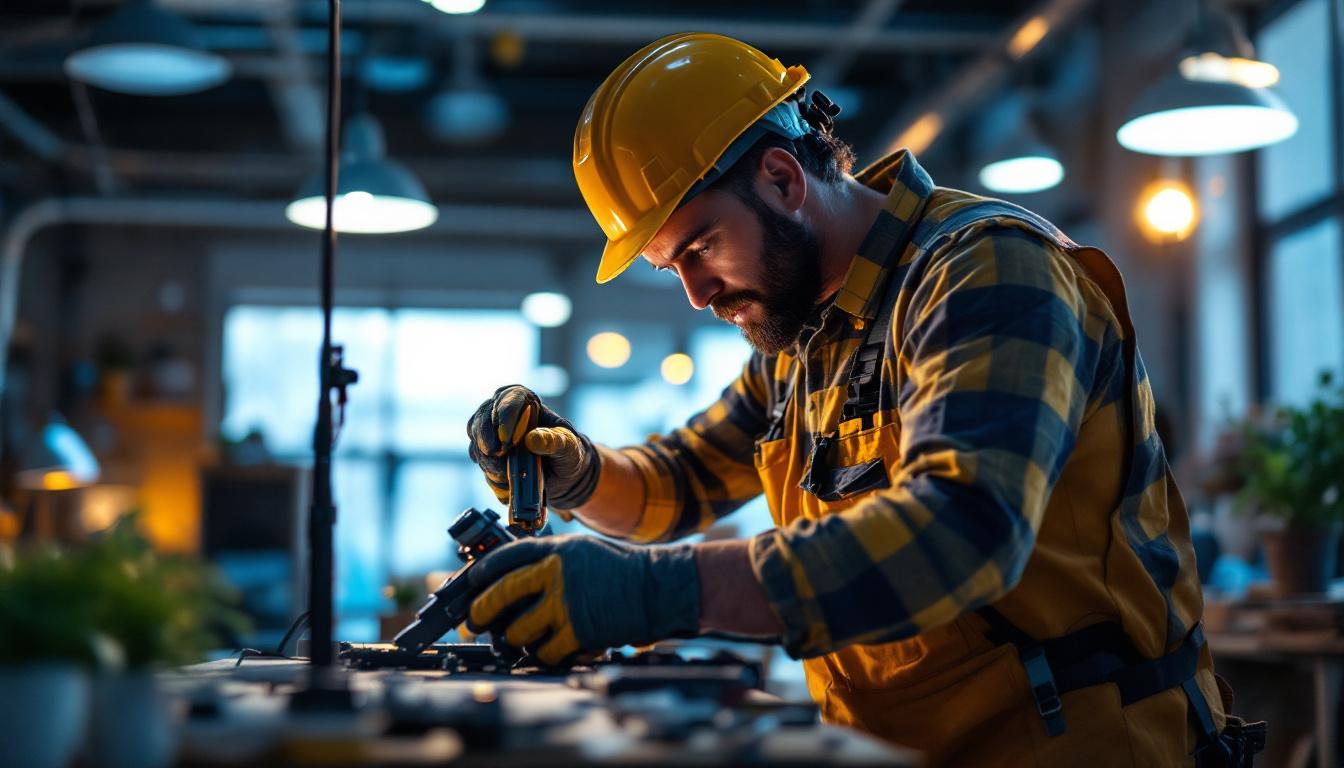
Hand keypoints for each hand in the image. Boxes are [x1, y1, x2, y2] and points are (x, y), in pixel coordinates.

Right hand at [466, 385, 599, 509]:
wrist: (562, 476)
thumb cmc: (568, 453)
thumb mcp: (569, 447)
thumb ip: (554, 442)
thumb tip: (532, 439)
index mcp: (527, 403)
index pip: (510, 397)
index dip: (504, 414)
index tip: (506, 438)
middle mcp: (504, 415)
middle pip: (482, 417)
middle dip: (486, 438)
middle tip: (496, 455)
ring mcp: (492, 435)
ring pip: (477, 442)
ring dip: (489, 462)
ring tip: (508, 476)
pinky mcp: (487, 456)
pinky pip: (480, 463)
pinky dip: (491, 476)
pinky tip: (507, 485)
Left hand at [466, 535, 699, 665]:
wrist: (659, 588)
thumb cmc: (622, 570)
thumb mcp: (583, 550)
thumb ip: (550, 560)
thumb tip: (511, 579)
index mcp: (556, 550)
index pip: (505, 557)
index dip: (482, 571)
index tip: (471, 582)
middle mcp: (556, 573)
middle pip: (499, 595)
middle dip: (480, 612)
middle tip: (476, 622)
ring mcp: (565, 604)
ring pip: (516, 631)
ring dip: (515, 639)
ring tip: (521, 638)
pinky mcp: (578, 632)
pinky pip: (543, 652)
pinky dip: (542, 654)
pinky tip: (549, 649)